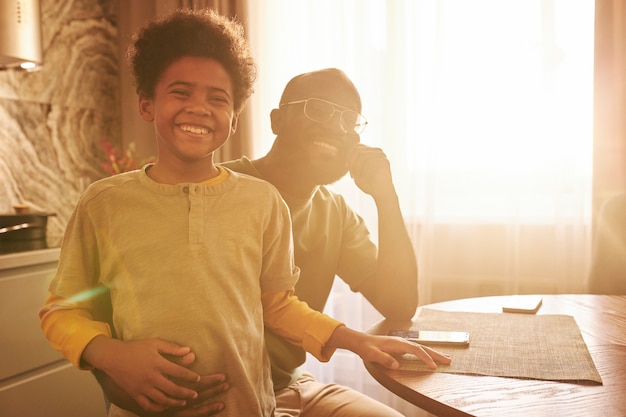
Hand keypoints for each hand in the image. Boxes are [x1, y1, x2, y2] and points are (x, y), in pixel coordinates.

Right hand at [83, 336, 201, 412]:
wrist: (113, 357)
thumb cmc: (135, 348)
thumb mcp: (154, 343)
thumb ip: (172, 348)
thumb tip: (189, 350)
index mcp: (158, 364)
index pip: (179, 372)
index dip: (191, 376)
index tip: (198, 378)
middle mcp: (151, 377)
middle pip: (173, 389)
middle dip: (186, 393)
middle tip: (195, 394)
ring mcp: (143, 388)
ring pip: (162, 399)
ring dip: (175, 401)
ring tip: (184, 401)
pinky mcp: (135, 394)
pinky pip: (148, 405)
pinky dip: (158, 407)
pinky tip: (165, 406)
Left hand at [328, 327, 451, 369]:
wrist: (360, 341)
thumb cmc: (366, 348)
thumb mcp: (373, 355)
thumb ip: (384, 359)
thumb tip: (396, 365)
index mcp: (397, 343)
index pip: (416, 350)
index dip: (425, 358)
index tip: (433, 366)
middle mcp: (402, 341)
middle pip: (423, 347)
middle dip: (436, 354)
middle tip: (448, 361)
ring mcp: (402, 343)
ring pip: (421, 348)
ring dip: (433, 353)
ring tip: (445, 358)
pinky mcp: (401, 346)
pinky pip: (417, 350)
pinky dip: (426, 353)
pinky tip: (430, 357)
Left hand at [346, 144, 393, 197]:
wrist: (382, 193)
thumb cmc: (370, 184)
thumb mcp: (358, 172)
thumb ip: (353, 162)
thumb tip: (347, 157)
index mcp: (372, 152)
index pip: (357, 146)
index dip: (349, 155)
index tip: (347, 166)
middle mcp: (378, 152)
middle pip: (358, 149)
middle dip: (351, 161)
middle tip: (351, 173)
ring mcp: (381, 156)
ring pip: (361, 154)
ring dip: (355, 166)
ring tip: (355, 176)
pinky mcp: (383, 160)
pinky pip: (367, 160)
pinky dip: (361, 169)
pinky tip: (362, 177)